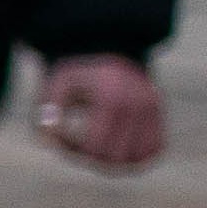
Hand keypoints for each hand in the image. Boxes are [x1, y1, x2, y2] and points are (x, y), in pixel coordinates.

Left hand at [34, 54, 164, 170]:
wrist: (106, 46)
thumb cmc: (77, 69)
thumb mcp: (57, 82)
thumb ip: (48, 108)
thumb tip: (46, 138)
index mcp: (112, 98)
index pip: (95, 148)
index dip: (72, 151)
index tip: (59, 137)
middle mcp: (138, 105)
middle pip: (115, 159)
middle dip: (90, 158)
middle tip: (74, 143)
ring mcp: (153, 110)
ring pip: (138, 159)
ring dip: (114, 161)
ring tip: (93, 145)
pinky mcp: (160, 113)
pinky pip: (154, 149)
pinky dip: (136, 155)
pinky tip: (114, 145)